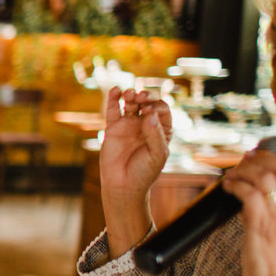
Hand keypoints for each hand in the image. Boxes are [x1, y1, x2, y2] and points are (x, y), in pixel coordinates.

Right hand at [98, 87, 172, 256]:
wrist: (123, 185)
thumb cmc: (144, 172)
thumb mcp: (157, 154)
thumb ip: (154, 133)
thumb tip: (149, 114)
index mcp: (161, 130)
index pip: (162, 110)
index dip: (157, 106)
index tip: (150, 114)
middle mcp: (145, 124)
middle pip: (147, 102)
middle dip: (145, 97)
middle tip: (141, 98)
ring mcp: (129, 125)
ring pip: (131, 103)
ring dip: (131, 95)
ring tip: (129, 94)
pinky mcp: (113, 128)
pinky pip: (113, 110)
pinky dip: (113, 99)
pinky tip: (115, 90)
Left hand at [221, 147, 275, 275]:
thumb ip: (267, 212)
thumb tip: (245, 196)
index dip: (268, 157)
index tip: (251, 157)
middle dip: (255, 159)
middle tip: (238, 165)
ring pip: (264, 177)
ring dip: (242, 172)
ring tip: (230, 178)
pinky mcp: (261, 227)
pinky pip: (249, 195)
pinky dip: (235, 186)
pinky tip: (227, 188)